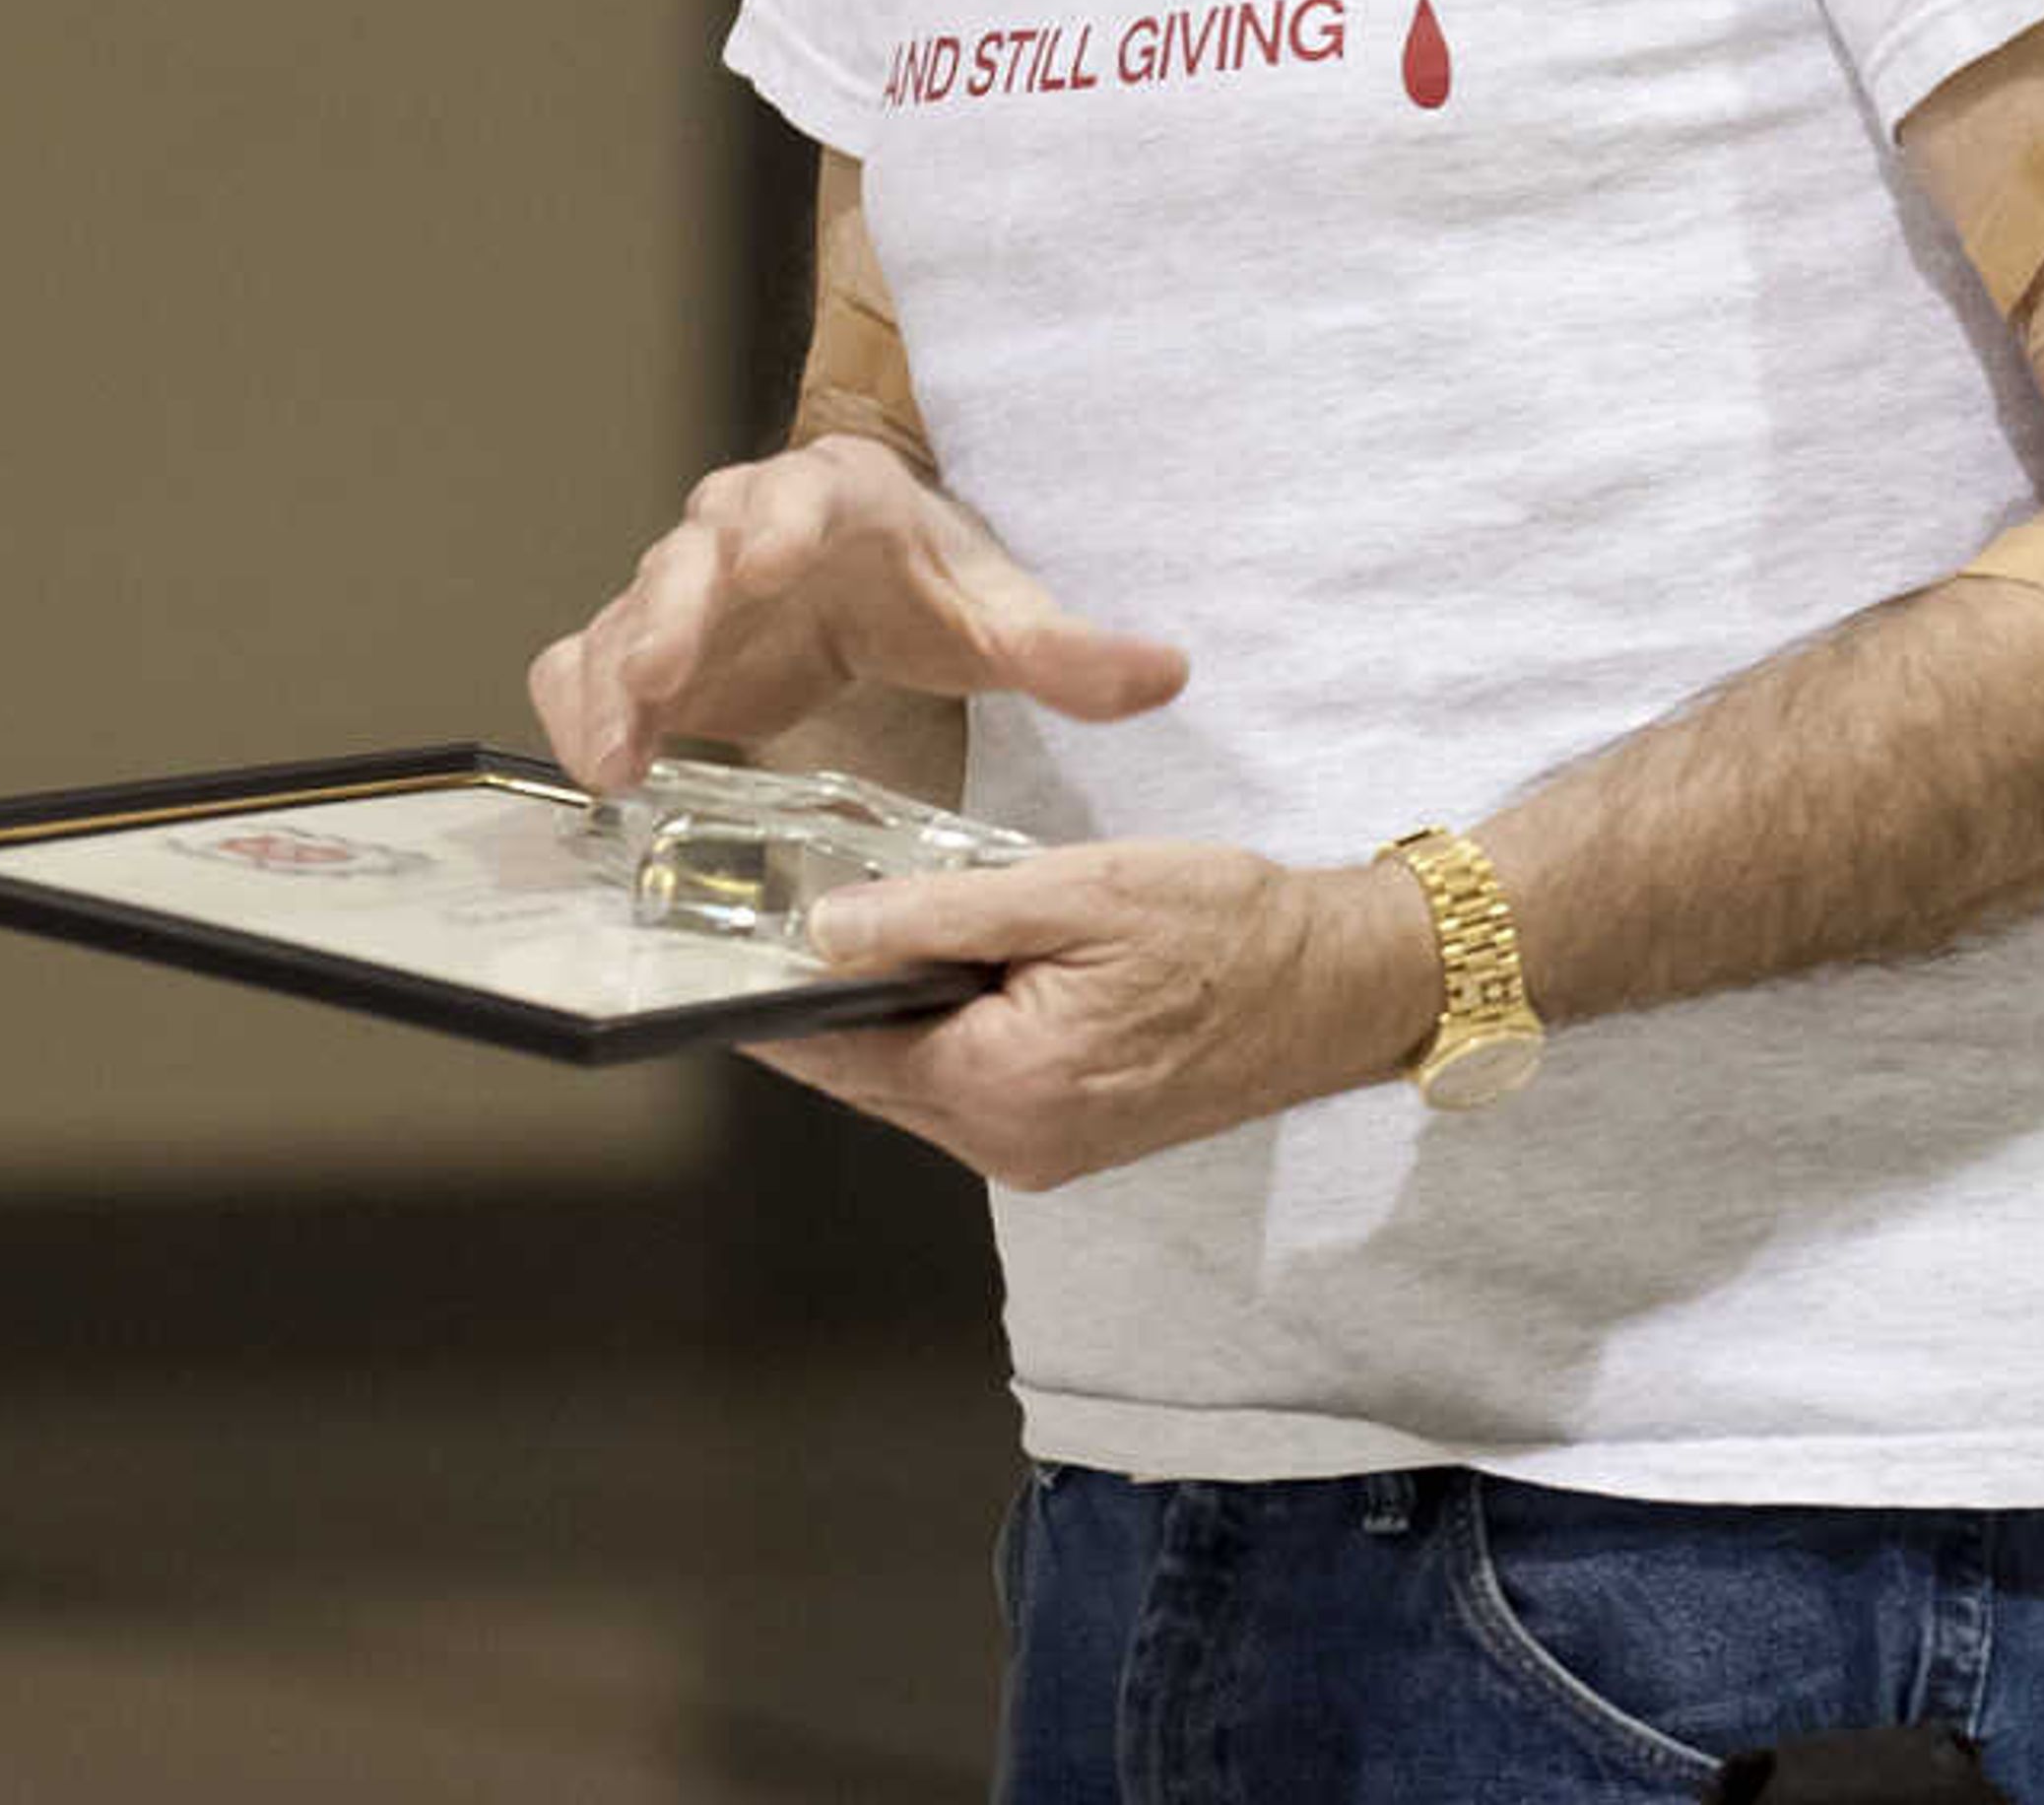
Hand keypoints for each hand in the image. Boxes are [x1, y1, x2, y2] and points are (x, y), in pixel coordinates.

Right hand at [527, 433, 1187, 793]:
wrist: (874, 590)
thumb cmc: (932, 589)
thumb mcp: (1002, 619)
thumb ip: (1072, 653)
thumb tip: (1166, 672)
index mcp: (837, 496)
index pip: (802, 491)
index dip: (779, 520)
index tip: (767, 559)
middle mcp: (743, 523)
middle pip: (694, 550)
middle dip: (674, 611)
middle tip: (663, 676)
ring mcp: (686, 582)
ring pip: (628, 611)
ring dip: (613, 679)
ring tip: (612, 760)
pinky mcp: (648, 643)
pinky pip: (589, 661)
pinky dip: (581, 709)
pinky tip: (599, 772)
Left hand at [749, 845, 1439, 1189]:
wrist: (1335, 985)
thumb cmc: (1220, 926)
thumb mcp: (1072, 891)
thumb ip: (938, 915)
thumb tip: (824, 931)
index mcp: (1003, 1086)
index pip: (843, 1051)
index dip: (772, 1004)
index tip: (708, 961)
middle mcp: (1011, 1143)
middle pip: (867, 1078)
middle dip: (814, 1013)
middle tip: (754, 936)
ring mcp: (1040, 1152)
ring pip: (911, 1086)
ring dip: (874, 1025)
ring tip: (834, 943)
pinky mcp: (1067, 1138)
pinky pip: (962, 1092)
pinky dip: (931, 1039)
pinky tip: (928, 978)